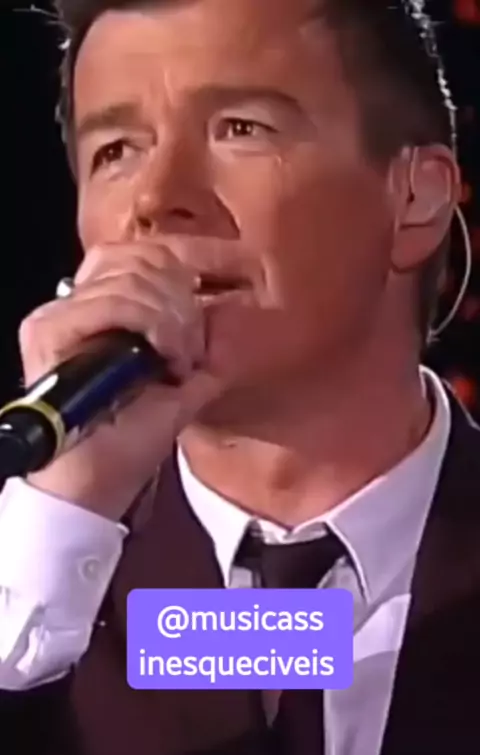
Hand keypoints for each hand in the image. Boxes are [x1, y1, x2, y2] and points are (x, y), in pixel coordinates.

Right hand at [20, 243, 221, 519]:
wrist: (94, 484)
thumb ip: (202, 353)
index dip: (193, 255)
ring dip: (172, 319)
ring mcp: (59, 313)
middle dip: (184, 302)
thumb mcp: (179, 389)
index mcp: (105, 307)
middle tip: (191, 351)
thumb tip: (230, 317)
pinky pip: (113, 302)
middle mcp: (77, 302)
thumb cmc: (129, 441)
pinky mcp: (48, 330)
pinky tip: (163, 358)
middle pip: (143, 258)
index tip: (238, 268)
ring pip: (133, 278)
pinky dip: (150, 324)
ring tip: (178, 363)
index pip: (146, 252)